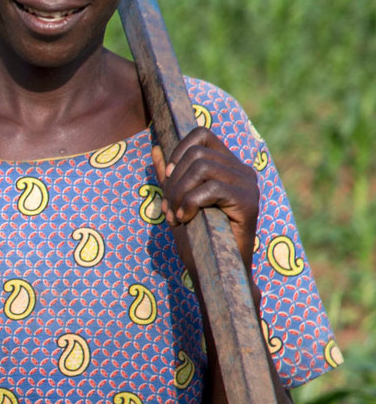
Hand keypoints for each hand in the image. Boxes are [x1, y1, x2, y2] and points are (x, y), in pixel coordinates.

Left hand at [153, 127, 260, 277]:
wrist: (215, 268)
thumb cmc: (197, 235)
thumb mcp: (177, 199)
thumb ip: (169, 175)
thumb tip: (155, 148)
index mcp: (227, 165)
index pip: (201, 135)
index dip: (178, 151)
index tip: (167, 177)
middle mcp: (242, 170)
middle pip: (196, 153)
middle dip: (174, 181)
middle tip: (169, 207)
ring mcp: (248, 185)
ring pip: (202, 168)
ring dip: (179, 193)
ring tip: (177, 215)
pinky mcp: (249, 202)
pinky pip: (211, 189)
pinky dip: (190, 203)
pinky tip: (185, 219)